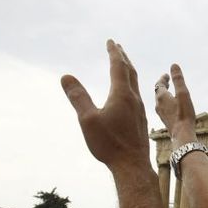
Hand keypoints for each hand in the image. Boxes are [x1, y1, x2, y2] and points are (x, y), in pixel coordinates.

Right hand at [61, 40, 149, 172]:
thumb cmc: (110, 144)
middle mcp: (134, 99)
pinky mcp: (141, 120)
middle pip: (130, 72)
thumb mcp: (88, 119)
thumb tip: (66, 77)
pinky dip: (131, 86)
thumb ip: (78, 97)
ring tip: (124, 66)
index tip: (111, 42)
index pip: (118, 67)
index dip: (114, 53)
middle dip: (123, 58)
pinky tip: (129, 94)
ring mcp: (140, 110)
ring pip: (136, 85)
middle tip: (118, 47)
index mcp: (122, 94)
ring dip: (129, 72)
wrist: (132, 165)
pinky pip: (136, 96)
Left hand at [154, 64, 197, 144]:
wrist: (182, 134)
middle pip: (158, 92)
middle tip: (167, 81)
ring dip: (164, 95)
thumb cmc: (183, 114)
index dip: (163, 78)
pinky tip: (171, 107)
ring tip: (169, 93)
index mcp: (161, 97)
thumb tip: (173, 65)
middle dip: (162, 86)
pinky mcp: (165, 120)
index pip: (159, 84)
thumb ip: (178, 80)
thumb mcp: (183, 93)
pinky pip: (163, 108)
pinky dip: (166, 103)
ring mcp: (161, 114)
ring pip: (160, 101)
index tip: (167, 75)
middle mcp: (158, 105)